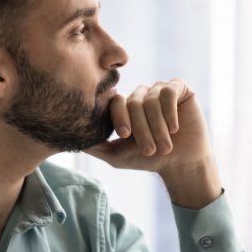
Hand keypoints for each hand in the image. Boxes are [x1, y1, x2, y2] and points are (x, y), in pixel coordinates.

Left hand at [85, 79, 221, 208]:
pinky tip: (175, 127)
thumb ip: (95, 146)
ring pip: (152, 99)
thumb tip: (70, 140)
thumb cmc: (149, 160)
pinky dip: (170, 111)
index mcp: (125, 106)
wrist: (181, 163)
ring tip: (166, 145)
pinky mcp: (179, 88)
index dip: (119, 117)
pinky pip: (168, 92)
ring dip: (158, 126)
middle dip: (142, 128)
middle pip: (134, 102)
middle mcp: (141, 95)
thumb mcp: (116, 156)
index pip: (115, 102)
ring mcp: (160, 89)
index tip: (125, 136)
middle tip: (150, 150)